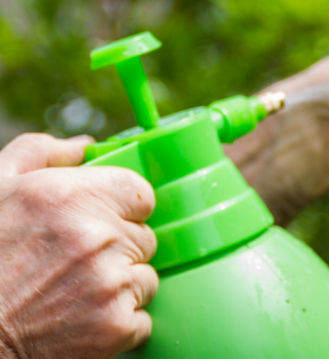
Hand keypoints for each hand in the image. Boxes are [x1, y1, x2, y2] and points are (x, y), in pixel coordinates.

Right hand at [0, 134, 157, 358]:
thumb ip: (39, 154)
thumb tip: (84, 148)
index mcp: (71, 197)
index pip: (139, 193)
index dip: (121, 210)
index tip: (100, 224)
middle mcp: (97, 237)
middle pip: (143, 238)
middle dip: (117, 251)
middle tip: (74, 266)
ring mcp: (110, 283)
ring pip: (144, 278)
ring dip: (119, 288)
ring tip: (72, 295)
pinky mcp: (116, 327)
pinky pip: (141, 320)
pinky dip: (118, 325)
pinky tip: (79, 322)